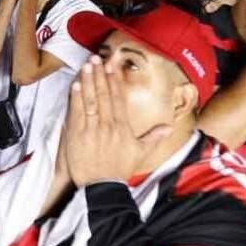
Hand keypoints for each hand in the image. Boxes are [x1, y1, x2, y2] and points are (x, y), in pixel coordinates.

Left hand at [62, 56, 171, 186]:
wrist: (102, 187)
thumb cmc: (120, 170)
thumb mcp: (140, 153)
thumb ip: (153, 137)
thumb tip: (169, 126)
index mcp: (123, 127)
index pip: (118, 98)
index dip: (114, 80)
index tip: (112, 66)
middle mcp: (108, 126)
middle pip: (104, 95)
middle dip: (100, 75)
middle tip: (97, 58)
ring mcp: (92, 130)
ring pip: (90, 101)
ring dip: (88, 81)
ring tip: (87, 66)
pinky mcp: (77, 136)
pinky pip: (77, 113)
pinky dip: (76, 98)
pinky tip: (76, 84)